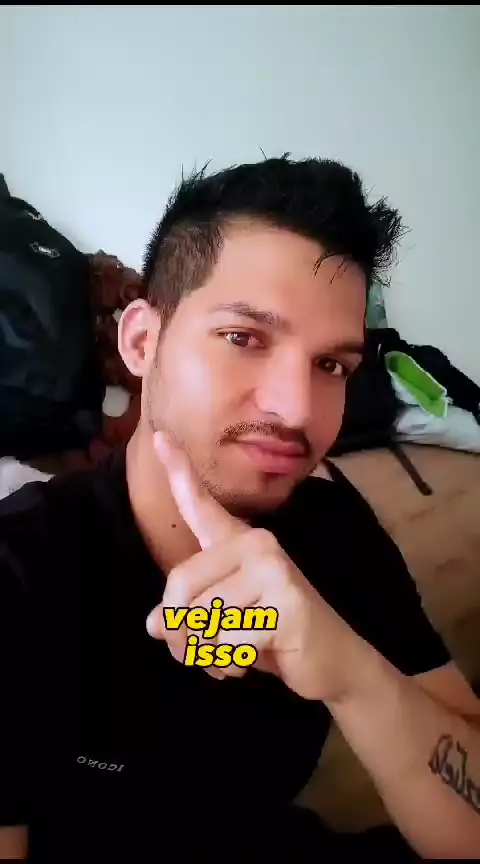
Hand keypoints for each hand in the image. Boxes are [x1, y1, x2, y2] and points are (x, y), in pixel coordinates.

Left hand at [146, 431, 361, 701]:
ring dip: (208, 654)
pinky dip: (231, 664)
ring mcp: (275, 569)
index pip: (201, 506)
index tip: (158, 436)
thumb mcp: (222, 620)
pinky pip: (229, 642)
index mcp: (238, 541)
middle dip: (182, 634)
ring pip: (203, 620)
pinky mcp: (288, 604)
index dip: (178, 473)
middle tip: (202, 652)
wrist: (332, 661)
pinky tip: (250, 662)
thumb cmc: (271, 634)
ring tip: (233, 655)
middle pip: (180, 587)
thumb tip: (156, 623)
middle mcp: (257, 543)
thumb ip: (187, 613)